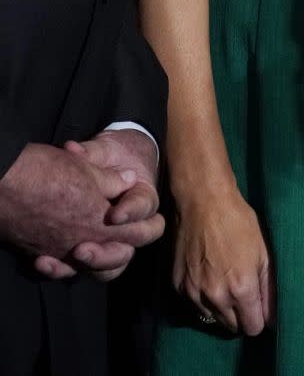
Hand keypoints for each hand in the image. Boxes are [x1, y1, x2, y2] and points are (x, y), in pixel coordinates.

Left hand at [35, 129, 162, 282]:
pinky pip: (83, 270)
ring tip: (69, 256)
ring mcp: (111, 242)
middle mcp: (131, 226)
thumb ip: (92, 153)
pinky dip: (63, 269)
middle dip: (108, 252)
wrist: (111, 165)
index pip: (144, 208)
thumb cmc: (112, 155)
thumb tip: (73, 150)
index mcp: (141, 197)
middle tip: (83, 248)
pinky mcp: (91, 251)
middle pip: (130, 248)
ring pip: (111, 267)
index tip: (114, 216)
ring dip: (91, 265)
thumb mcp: (106, 149)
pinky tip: (43, 261)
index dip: (131, 213)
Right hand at [173, 185, 274, 335]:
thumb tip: (272, 315)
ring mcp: (194, 293)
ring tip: (225, 282)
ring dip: (221, 308)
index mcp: (241, 289)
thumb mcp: (262, 251)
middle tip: (243, 291)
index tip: (259, 306)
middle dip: (240, 315)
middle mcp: (216, 297)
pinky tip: (208, 276)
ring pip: (212, 318)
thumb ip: (269, 287)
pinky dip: (203, 298)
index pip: (252, 327)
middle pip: (232, 326)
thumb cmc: (237, 221)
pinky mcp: (178, 286)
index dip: (259, 318)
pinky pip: (195, 305)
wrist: (202, 201)